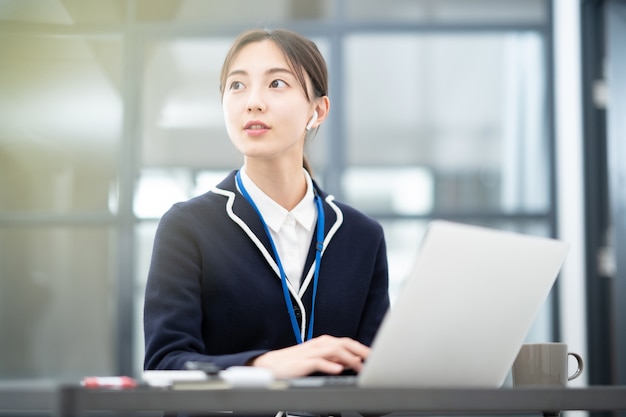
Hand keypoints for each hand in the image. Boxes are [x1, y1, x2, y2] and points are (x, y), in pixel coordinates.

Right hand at [250, 335, 369, 378]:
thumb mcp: (317, 359)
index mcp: (323, 343)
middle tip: (373, 360)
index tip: (374, 357)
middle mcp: (319, 345)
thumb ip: (333, 359)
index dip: (362, 349)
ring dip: (348, 358)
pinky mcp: (301, 362)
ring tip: (359, 367)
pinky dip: (329, 365)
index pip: (347, 342)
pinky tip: (337, 370)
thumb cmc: (293, 363)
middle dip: (360, 351)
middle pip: (344, 343)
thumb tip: (352, 361)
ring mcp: (310, 352)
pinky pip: (317, 362)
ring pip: (333, 350)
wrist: (270, 365)